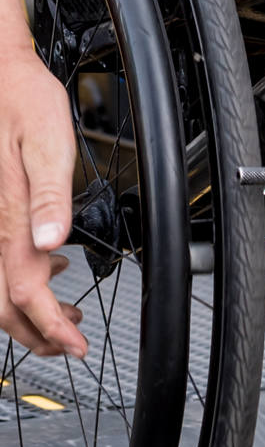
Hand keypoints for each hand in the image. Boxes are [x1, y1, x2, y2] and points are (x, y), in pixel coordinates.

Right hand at [0, 38, 87, 357]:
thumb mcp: (48, 141)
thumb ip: (50, 195)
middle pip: (2, 306)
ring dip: (29, 311)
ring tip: (64, 314)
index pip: (24, 294)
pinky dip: (20, 280)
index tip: (74, 345)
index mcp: (7, 219)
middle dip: (36, 335)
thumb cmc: (21, 101)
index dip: (50, 328)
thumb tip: (51, 244)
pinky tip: (47, 265)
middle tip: (68, 344)